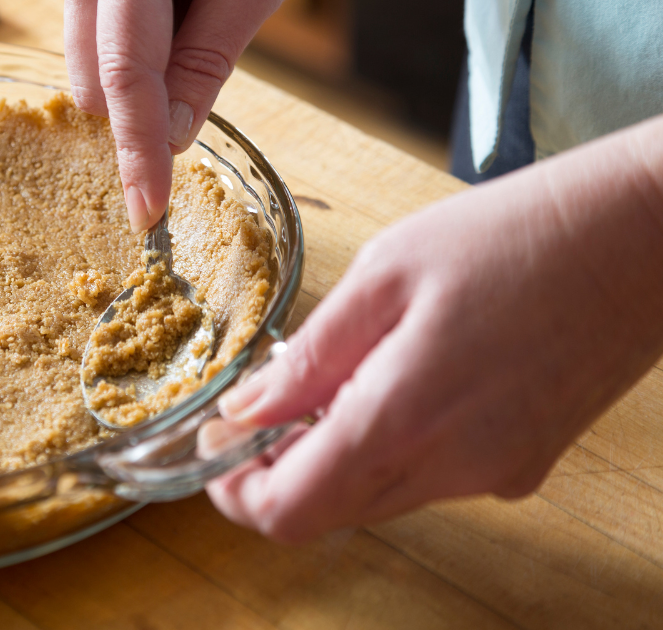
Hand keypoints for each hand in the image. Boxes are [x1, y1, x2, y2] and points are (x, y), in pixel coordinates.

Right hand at [64, 0, 281, 230]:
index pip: (122, 74)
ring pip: (84, 67)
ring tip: (188, 37)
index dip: (138, 146)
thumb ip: (205, 60)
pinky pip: (91, 45)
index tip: (148, 210)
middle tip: (190, 108)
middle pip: (90, 81)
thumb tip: (173, 139)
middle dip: (134, 117)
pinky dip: (125, 61)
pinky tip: (169, 33)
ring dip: (131, 87)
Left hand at [207, 115, 662, 543]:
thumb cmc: (516, 235)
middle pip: (328, 513)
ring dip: (334, 458)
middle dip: (279, 473)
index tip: (218, 450)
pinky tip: (396, 383)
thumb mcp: (385, 274)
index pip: (289, 510)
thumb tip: (246, 410)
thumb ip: (309, 356)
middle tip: (264, 409)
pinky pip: (428, 480)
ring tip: (335, 379)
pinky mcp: (521, 466)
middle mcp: (452, 466)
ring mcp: (493, 474)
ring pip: (376, 498)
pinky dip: (391, 449)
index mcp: (404, 416)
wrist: (640, 237)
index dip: (237, 492)